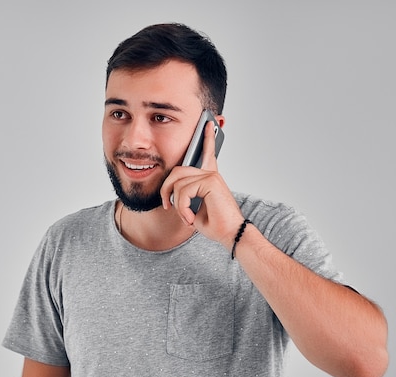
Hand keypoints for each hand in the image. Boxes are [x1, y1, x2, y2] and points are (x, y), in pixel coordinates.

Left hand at [160, 121, 243, 248]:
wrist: (229, 234)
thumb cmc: (215, 224)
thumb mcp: (193, 208)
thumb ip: (184, 195)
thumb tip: (172, 193)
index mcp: (208, 178)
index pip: (207, 154)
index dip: (207, 139)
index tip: (209, 124)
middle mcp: (210, 173)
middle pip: (176, 171)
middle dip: (165, 190)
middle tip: (167, 206)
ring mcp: (211, 175)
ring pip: (177, 184)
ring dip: (177, 205)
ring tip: (187, 217)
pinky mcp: (211, 181)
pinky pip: (183, 191)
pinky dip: (182, 208)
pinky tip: (191, 217)